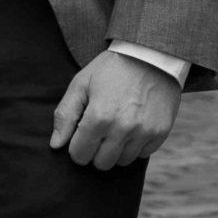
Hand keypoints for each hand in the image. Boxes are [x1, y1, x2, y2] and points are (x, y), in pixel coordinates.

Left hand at [49, 49, 181, 169]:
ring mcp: (144, 132)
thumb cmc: (111, 68)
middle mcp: (122, 128)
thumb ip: (66, 115)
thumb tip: (56, 145)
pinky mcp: (160, 132)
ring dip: (116, 149)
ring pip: (122, 162)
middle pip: (101, 164)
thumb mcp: (82, 83)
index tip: (82, 133)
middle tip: (100, 130)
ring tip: (118, 126)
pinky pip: (143, 154)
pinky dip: (136, 145)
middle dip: (96, 150)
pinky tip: (135, 124)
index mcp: (99, 116)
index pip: (80, 155)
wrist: (150, 53)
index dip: (77, 146)